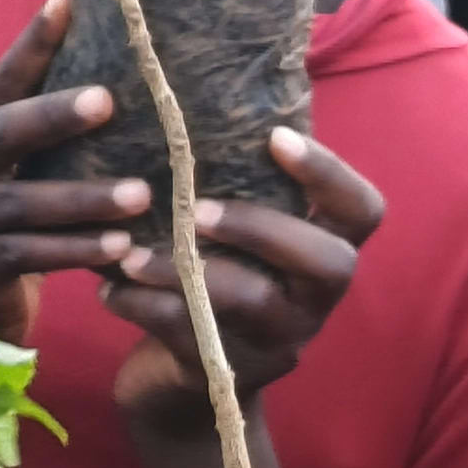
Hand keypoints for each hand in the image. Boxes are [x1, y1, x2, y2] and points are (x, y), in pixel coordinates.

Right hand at [0, 0, 154, 344]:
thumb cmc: (6, 220)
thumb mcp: (14, 168)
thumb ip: (44, 132)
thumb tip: (122, 75)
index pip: (1, 80)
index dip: (31, 43)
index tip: (68, 2)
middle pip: (0, 132)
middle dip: (54, 114)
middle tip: (109, 99)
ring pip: (22, 202)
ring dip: (83, 197)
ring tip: (143, 194)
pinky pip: (30, 254)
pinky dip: (77, 250)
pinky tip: (122, 248)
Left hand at [102, 125, 380, 437]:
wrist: (176, 382)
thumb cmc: (196, 276)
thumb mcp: (220, 231)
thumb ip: (221, 181)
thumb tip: (173, 85)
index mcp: (319, 250)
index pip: (362, 211)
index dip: (329, 175)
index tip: (276, 136)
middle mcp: (312, 298)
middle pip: (331, 263)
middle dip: (260, 227)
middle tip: (195, 210)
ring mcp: (277, 341)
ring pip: (252, 303)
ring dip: (182, 270)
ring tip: (126, 254)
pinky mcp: (227, 372)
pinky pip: (189, 337)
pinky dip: (140, 307)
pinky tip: (105, 289)